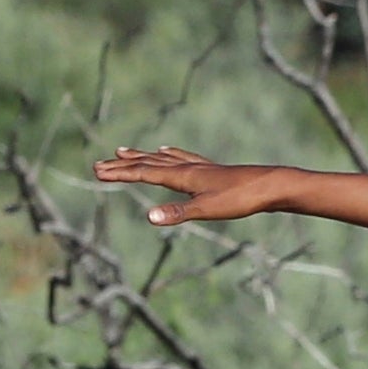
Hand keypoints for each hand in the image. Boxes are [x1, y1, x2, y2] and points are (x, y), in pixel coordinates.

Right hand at [96, 147, 291, 225]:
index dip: (119, 173)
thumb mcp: (207, 210)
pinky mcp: (210, 170)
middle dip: (122, 166)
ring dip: (140, 156)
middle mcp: (186, 167)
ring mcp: (198, 167)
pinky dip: (168, 154)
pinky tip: (166, 151)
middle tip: (98, 164)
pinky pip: (181, 158)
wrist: (270, 186)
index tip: (97, 171)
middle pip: (147, 164)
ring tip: (122, 151)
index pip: (142, 173)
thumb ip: (178, 213)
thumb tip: (149, 217)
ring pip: (161, 159)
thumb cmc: (240, 199)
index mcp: (181, 176)